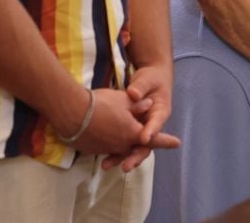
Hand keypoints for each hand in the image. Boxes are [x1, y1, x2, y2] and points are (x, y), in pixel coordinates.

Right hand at [61, 88, 175, 160]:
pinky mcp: (93, 149)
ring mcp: (106, 148)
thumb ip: (138, 105)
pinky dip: (112, 144)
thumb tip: (148, 105)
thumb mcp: (124, 100)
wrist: (71, 113)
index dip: (166, 140)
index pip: (154, 139)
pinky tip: (108, 136)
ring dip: (125, 146)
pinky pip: (107, 148)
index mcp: (133, 133)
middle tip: (148, 141)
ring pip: (121, 148)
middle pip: (136, 147)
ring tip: (125, 137)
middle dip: (143, 145)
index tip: (177, 143)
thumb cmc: (101, 104)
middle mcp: (122, 145)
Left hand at [100, 64, 179, 171]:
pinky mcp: (130, 131)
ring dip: (122, 157)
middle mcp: (151, 125)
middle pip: (146, 143)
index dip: (150, 131)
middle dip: (135, 155)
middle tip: (126, 166)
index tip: (143, 138)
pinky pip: (124, 144)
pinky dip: (114, 152)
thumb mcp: (148, 80)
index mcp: (160, 112)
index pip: (156, 123)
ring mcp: (140, 129)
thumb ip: (140, 87)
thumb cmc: (152, 79)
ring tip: (107, 165)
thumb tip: (133, 94)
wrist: (151, 80)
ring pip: (133, 147)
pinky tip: (103, 159)